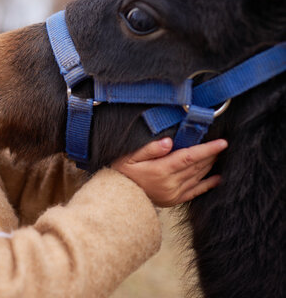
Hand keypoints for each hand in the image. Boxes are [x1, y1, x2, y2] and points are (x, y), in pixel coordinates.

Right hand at [111, 138, 227, 206]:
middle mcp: (170, 183)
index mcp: (161, 170)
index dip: (207, 149)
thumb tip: (168, 142)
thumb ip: (150, 149)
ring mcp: (173, 193)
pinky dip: (207, 184)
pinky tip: (216, 178)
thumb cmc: (122, 173)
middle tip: (221, 145)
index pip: (189, 157)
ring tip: (218, 155)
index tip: (222, 143)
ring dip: (209, 165)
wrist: (119, 196)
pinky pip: (195, 192)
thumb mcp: (130, 157)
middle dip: (211, 155)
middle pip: (197, 166)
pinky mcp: (174, 200)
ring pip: (198, 176)